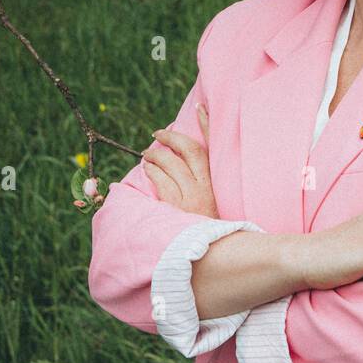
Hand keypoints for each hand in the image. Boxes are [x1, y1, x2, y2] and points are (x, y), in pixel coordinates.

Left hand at [141, 103, 219, 217]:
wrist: (212, 255)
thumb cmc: (207, 227)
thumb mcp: (211, 203)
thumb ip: (200, 183)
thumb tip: (181, 164)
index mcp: (215, 182)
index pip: (212, 147)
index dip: (207, 124)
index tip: (200, 106)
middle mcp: (205, 186)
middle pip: (189, 150)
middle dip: (171, 137)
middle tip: (158, 133)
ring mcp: (192, 196)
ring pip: (171, 163)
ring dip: (156, 154)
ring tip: (147, 153)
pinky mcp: (177, 207)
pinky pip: (161, 181)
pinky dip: (152, 171)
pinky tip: (147, 169)